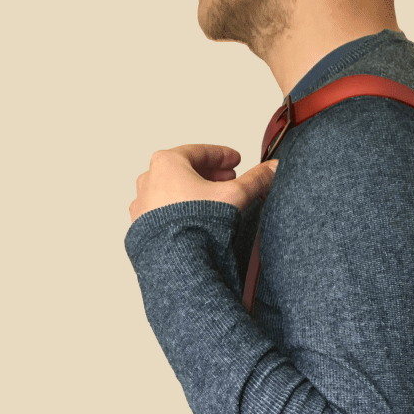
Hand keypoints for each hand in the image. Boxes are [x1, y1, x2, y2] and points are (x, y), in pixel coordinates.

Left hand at [129, 144, 277, 223]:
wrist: (175, 261)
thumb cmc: (195, 226)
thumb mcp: (234, 195)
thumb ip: (254, 180)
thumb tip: (272, 170)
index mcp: (167, 163)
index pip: (200, 152)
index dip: (222, 156)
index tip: (234, 161)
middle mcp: (149, 181)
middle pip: (184, 171)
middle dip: (209, 175)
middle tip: (228, 179)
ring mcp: (142, 206)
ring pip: (172, 192)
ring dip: (192, 193)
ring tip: (212, 202)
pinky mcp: (141, 228)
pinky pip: (163, 213)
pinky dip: (178, 212)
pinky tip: (193, 222)